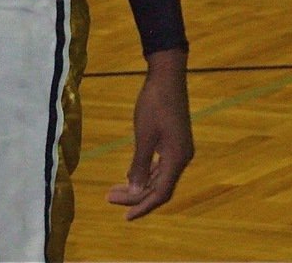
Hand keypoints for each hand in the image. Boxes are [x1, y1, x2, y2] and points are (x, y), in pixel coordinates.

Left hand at [107, 50, 193, 219]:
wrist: (167, 75)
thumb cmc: (154, 104)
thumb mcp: (144, 135)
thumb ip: (140, 165)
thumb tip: (135, 191)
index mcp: (177, 159)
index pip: (160, 194)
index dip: (143, 207)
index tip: (124, 215)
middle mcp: (182, 158)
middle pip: (159, 187)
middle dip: (136, 196)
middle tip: (110, 198)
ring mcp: (179, 149)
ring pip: (159, 177)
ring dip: (139, 185)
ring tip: (116, 190)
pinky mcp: (174, 140)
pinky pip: (160, 165)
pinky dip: (145, 172)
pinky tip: (130, 174)